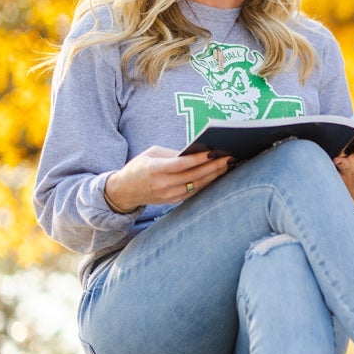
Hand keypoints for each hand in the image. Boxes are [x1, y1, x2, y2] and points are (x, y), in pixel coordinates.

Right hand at [105, 146, 232, 210]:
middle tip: (228, 157)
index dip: (198, 159)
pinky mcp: (173, 201)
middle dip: (213, 166)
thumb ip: (173, 153)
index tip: (213, 152)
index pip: (181, 164)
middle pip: (193, 175)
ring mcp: (168, 195)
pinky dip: (206, 183)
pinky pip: (194, 191)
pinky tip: (217, 175)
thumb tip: (197, 152)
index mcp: (154, 169)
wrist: (124, 191)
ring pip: (196, 185)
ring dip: (213, 175)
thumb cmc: (139, 167)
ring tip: (227, 165)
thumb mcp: (151, 154)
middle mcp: (162, 184)